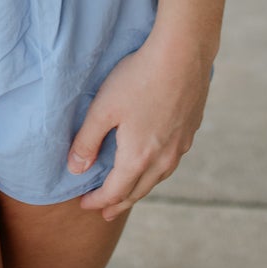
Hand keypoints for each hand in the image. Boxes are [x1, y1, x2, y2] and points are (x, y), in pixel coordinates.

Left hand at [67, 27, 213, 221]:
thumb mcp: (103, 108)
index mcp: (138, 157)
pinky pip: (170, 162)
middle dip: (118, 203)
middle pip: (138, 191)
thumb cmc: (138, 78)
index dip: (97, 201)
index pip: (114, 192)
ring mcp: (180, 146)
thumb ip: (87, 141)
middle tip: (105, 213)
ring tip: (129, 193)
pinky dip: (156, 171)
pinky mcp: (190, 131)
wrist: (183, 54)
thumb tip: (75, 169)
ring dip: (139, 189)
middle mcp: (162, 159)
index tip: (84, 205)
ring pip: (157, 179)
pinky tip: (155, 162)